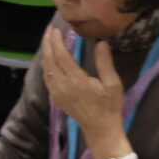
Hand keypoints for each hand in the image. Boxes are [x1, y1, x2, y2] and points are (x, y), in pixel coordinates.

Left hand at [41, 28, 129, 158]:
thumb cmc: (109, 106)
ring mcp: (56, 92)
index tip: (56, 28)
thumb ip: (105, 62)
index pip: (61, 55)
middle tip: (50, 30)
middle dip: (48, 43)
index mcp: (75, 80)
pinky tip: (50, 58)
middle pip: (49, 60)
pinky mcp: (55, 98)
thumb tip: (101, 43)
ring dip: (46, 53)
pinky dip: (47, 64)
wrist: (100, 129)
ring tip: (49, 40)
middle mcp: (62, 85)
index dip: (56, 41)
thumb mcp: (112, 83)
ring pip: (45, 69)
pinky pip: (47, 77)